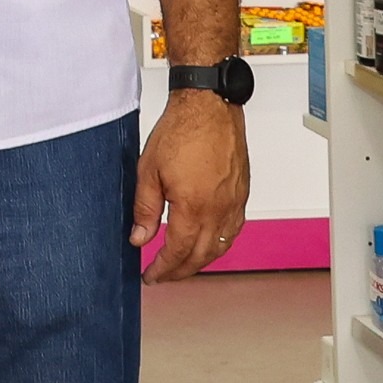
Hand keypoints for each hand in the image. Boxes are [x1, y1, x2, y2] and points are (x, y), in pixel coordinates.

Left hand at [133, 91, 250, 282]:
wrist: (209, 106)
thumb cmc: (181, 130)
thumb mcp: (148, 170)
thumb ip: (144, 209)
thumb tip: (139, 238)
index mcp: (193, 207)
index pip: (178, 252)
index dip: (163, 269)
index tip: (151, 275)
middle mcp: (219, 210)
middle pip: (201, 256)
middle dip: (181, 271)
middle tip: (164, 275)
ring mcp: (234, 204)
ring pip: (221, 246)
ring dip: (201, 261)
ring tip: (182, 264)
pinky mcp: (242, 195)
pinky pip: (233, 230)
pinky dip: (219, 244)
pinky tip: (207, 242)